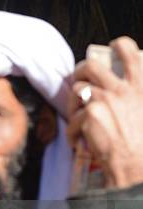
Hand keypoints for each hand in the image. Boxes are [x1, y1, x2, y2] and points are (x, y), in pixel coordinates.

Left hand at [67, 37, 142, 188]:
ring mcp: (104, 99)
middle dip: (79, 71)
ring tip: (79, 116)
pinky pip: (73, 117)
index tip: (114, 47)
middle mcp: (122, 88)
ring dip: (74, 103)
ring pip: (77, 89)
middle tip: (80, 81)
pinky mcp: (89, 114)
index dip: (119, 46)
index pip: (129, 52)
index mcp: (141, 85)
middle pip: (90, 65)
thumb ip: (137, 93)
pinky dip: (74, 131)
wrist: (137, 163)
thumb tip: (126, 88)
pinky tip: (80, 140)